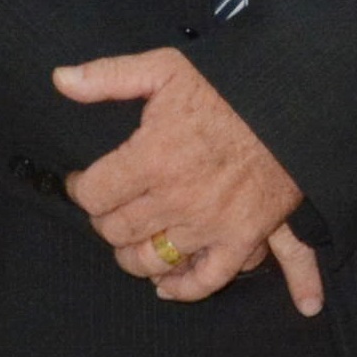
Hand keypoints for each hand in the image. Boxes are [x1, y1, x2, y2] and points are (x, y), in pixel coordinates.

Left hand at [54, 50, 323, 314]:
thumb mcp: (167, 68)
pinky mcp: (242, 238)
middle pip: (115, 230)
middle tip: (111, 207)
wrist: (295, 105)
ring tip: (131, 241)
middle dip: (104, 220)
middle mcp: (177, 198)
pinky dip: (182, 289)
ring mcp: (210, 223)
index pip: (93, 194)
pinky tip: (165, 286)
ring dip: (132, 255)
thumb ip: (110, 76)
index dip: (82, 188)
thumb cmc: (230, 86)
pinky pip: (205, 280)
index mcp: (153, 157)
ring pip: (149, 260)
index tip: (86, 181)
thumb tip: (60, 80)